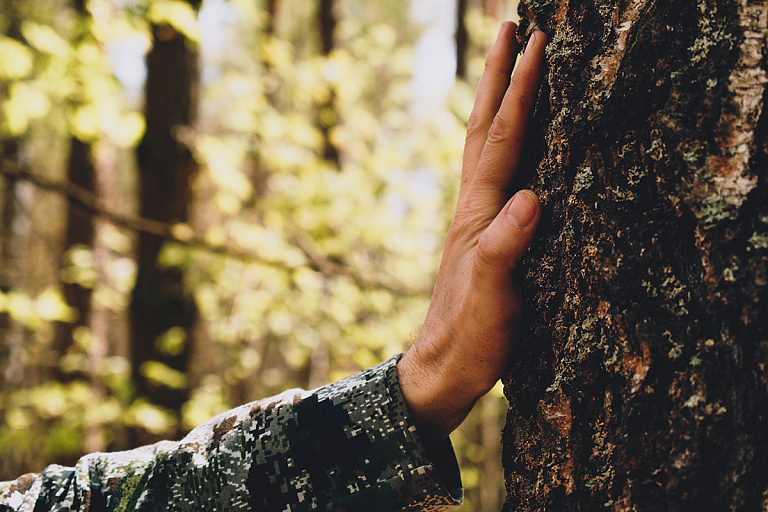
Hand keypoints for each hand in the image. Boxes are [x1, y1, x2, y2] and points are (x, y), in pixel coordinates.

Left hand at [398, 24, 547, 445]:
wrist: (442, 366)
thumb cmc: (470, 333)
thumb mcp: (492, 293)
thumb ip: (508, 245)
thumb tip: (533, 197)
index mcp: (479, 212)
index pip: (502, 139)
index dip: (519, 92)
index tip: (534, 43)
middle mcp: (475, 206)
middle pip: (484, 127)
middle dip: (496, 76)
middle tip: (508, 28)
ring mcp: (477, 219)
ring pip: (486, 146)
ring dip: (497, 100)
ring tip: (508, 67)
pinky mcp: (484, 236)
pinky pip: (495, 173)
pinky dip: (503, 142)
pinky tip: (511, 142)